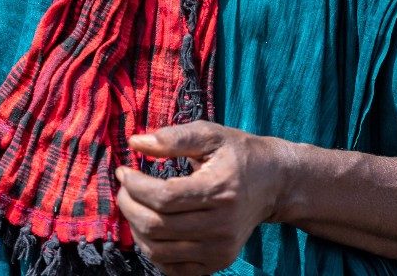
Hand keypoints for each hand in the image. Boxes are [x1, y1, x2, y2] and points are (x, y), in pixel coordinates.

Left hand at [115, 121, 287, 275]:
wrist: (272, 184)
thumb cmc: (237, 153)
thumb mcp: (209, 134)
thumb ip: (173, 138)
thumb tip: (135, 143)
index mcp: (219, 190)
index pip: (164, 197)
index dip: (135, 186)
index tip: (123, 171)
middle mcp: (221, 226)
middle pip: (158, 227)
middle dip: (129, 205)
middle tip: (123, 187)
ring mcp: (220, 250)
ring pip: (160, 251)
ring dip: (136, 228)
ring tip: (133, 204)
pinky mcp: (217, 263)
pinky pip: (172, 268)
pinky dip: (152, 250)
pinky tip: (148, 226)